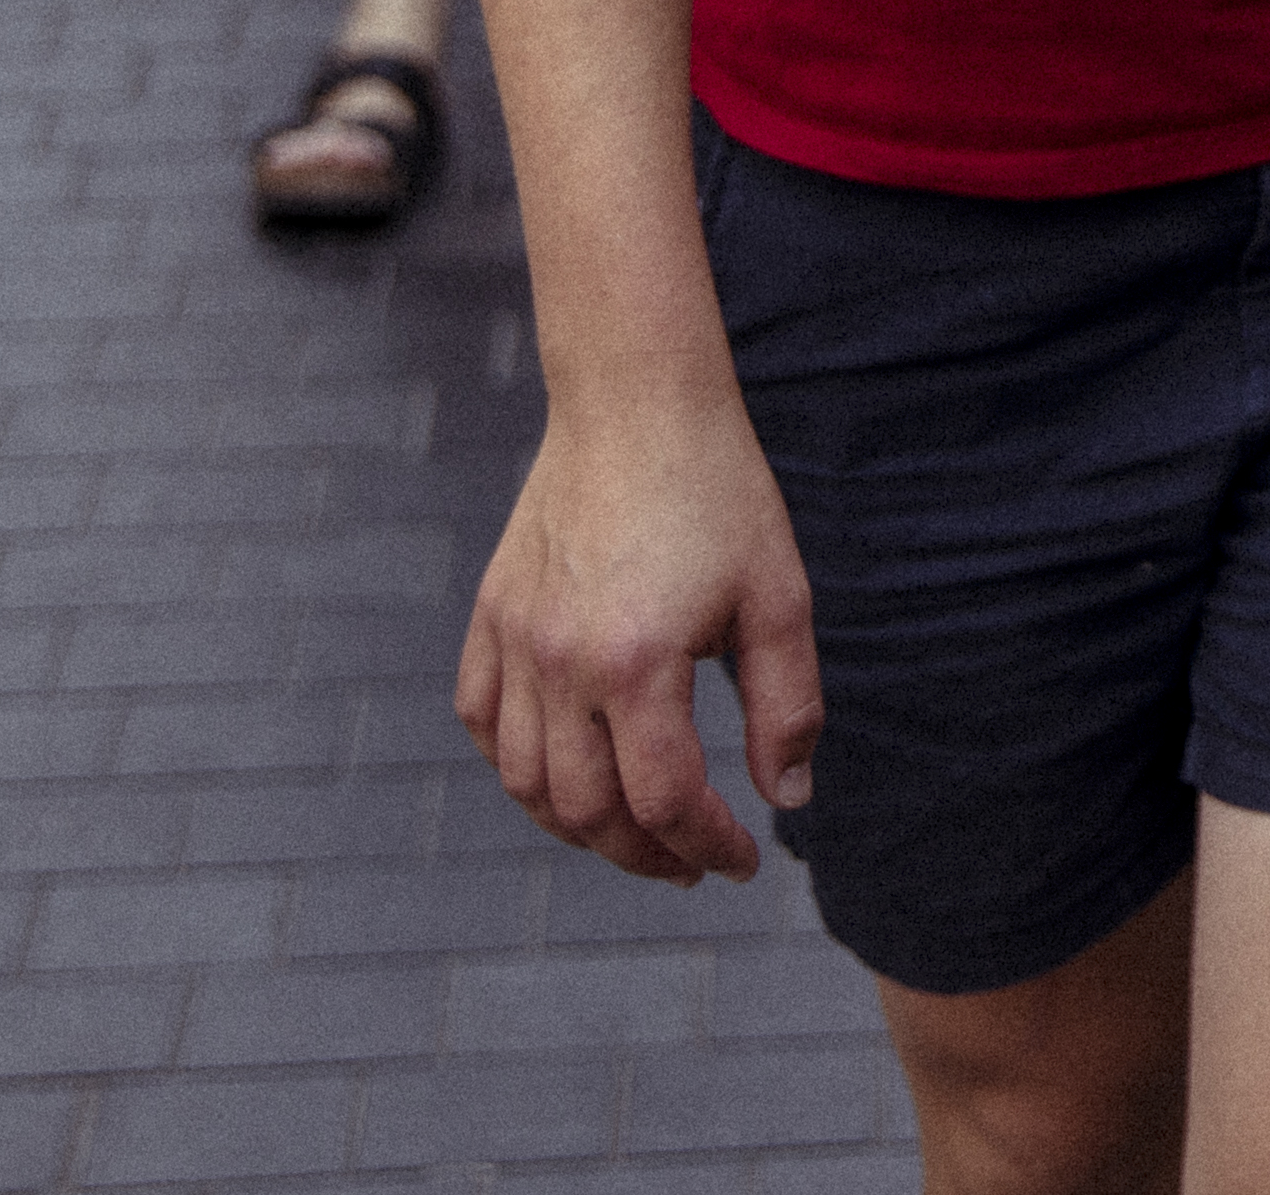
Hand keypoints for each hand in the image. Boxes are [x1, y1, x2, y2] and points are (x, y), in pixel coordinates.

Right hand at [455, 393, 823, 887]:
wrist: (637, 405)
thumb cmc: (720, 494)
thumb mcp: (779, 599)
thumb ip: (787, 707)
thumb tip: (787, 798)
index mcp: (638, 662)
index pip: (664, 800)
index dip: (707, 845)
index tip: (741, 860)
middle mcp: (561, 662)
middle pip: (588, 809)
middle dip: (645, 855)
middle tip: (691, 863)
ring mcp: (515, 641)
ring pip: (523, 782)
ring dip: (578, 827)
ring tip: (633, 834)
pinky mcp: (489, 617)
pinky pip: (482, 722)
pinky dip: (515, 767)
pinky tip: (562, 774)